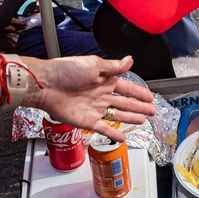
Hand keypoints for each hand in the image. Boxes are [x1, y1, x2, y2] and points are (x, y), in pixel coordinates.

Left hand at [34, 55, 156, 140]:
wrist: (47, 85)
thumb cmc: (67, 71)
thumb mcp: (94, 64)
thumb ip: (114, 66)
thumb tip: (130, 60)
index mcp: (104, 80)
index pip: (126, 88)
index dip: (139, 93)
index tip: (150, 97)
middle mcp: (100, 95)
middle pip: (125, 103)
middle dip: (139, 107)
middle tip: (152, 111)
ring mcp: (94, 109)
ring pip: (117, 115)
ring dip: (130, 118)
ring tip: (143, 121)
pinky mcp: (87, 121)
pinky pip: (104, 129)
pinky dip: (113, 134)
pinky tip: (123, 138)